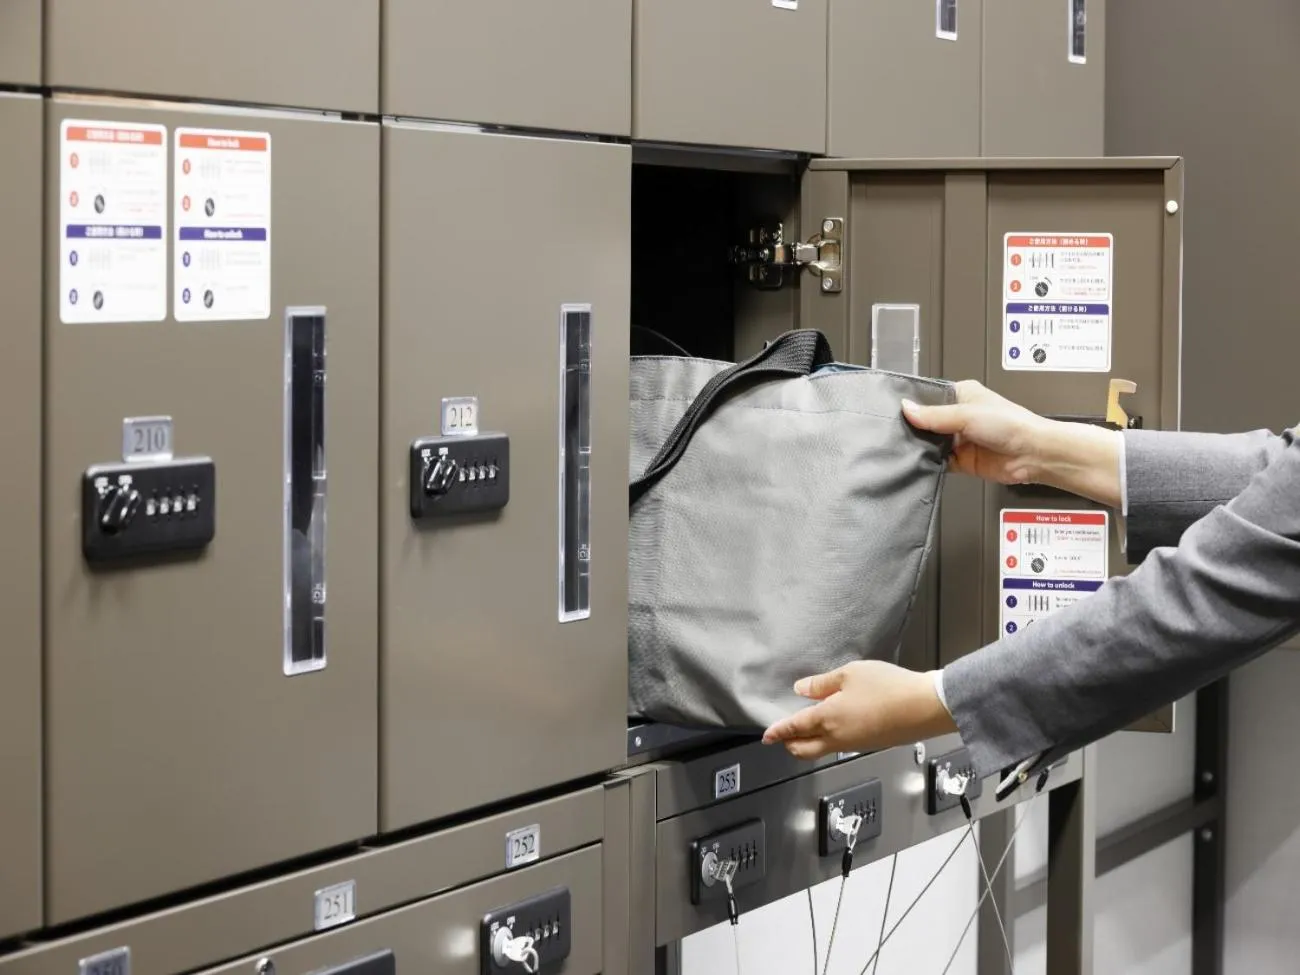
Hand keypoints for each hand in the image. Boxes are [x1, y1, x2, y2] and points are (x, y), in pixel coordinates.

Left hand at [760, 661, 956, 759]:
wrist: (925, 707)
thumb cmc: (888, 687)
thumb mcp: (850, 674)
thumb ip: (822, 683)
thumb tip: (802, 689)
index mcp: (827, 719)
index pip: (794, 729)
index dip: (778, 732)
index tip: (767, 736)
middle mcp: (838, 737)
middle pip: (804, 750)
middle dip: (790, 744)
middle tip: (782, 736)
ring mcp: (856, 744)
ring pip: (823, 750)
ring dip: (809, 743)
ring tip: (805, 728)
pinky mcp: (871, 745)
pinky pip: (841, 746)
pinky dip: (829, 740)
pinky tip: (835, 725)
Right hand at [902, 380, 1047, 485]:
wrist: (1032, 454)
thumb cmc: (1012, 424)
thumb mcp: (966, 413)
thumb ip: (934, 415)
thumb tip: (907, 408)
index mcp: (962, 395)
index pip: (929, 397)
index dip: (914, 403)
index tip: (896, 410)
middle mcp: (960, 416)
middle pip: (927, 421)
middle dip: (916, 427)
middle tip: (897, 431)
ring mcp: (960, 439)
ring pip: (931, 442)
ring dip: (922, 446)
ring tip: (907, 446)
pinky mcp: (961, 460)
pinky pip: (938, 461)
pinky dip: (929, 462)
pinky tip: (921, 461)